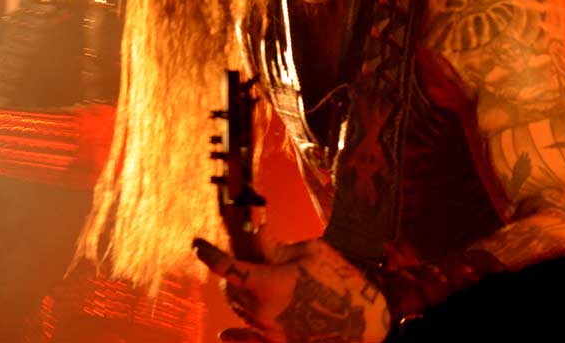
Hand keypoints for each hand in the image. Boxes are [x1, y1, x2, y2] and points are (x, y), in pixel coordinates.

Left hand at [194, 237, 389, 342]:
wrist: (367, 323)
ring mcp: (271, 332)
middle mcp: (263, 311)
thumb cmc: (341, 281)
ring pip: (240, 309)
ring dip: (240, 293)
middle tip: (243, 257)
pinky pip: (250, 340)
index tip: (197, 244)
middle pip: (230, 288)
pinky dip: (236, 334)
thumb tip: (255, 232)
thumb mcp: (310, 253)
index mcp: (268, 283)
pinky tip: (224, 335)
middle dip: (232, 270)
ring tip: (253, 279)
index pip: (226, 266)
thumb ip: (276, 245)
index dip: (208, 253)